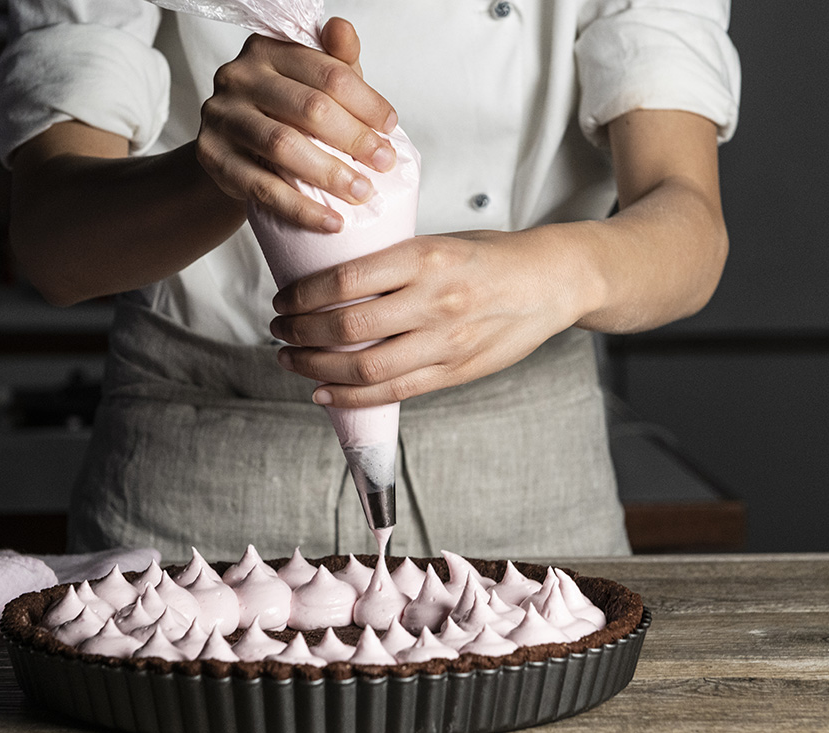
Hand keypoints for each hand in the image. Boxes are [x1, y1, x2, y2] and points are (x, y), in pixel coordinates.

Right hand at [196, 18, 398, 232]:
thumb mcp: (311, 82)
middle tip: (383, 164)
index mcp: (267, 50)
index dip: (366, 102)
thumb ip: (334, 61)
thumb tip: (343, 30)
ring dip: (330, 174)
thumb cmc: (283, 112)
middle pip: (309, 108)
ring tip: (362, 192)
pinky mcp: (213, 158)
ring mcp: (222, 118)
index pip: (328, 73)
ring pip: (283, 147)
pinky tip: (331, 222)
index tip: (390, 128)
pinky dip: (301, 208)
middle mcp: (238, 77)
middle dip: (354, 139)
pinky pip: (263, 188)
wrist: (235, 149)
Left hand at [267, 228, 599, 407]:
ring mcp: (447, 341)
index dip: (302, 296)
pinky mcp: (456, 371)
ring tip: (291, 359)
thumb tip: (325, 281)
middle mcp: (435, 300)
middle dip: (300, 333)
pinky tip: (323, 391)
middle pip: (348, 326)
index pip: (345, 280)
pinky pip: (395, 391)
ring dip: (317, 367)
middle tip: (277, 329)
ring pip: (366, 366)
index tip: (282, 299)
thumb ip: (391, 263)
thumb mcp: (437, 241)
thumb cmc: (488, 256)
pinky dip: (351, 396)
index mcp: (425, 257)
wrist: (551, 281)